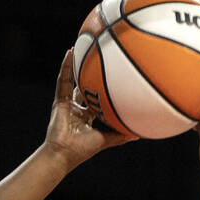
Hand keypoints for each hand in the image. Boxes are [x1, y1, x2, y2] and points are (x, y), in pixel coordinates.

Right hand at [43, 49, 134, 168]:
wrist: (65, 153)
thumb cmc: (85, 149)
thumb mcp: (108, 139)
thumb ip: (121, 135)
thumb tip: (140, 134)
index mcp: (89, 117)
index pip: (98, 100)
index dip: (103, 90)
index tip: (115, 78)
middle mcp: (78, 108)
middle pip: (86, 87)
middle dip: (91, 74)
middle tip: (100, 58)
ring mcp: (68, 103)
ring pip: (73, 80)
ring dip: (77, 65)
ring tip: (83, 47)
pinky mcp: (59, 101)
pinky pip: (63, 80)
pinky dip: (65, 66)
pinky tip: (70, 52)